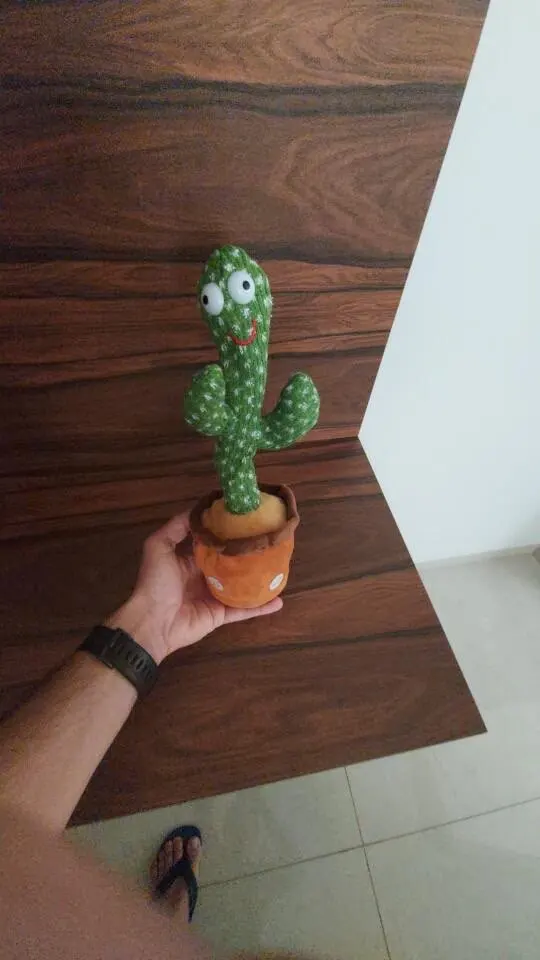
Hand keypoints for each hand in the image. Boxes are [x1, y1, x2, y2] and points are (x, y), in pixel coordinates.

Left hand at [106, 513, 282, 663]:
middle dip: (246, 553)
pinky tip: (279, 600)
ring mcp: (214, 596)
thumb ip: (176, 527)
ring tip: (279, 566)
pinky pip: (244, 610)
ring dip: (258, 578)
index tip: (245, 518)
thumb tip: (198, 509)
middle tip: (268, 540)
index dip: (226, 530)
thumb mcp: (158, 546)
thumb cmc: (154, 582)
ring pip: (241, 585)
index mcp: (189, 559)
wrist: (153, 622)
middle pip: (229, 562)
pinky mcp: (221, 615)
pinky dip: (261, 607)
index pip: (212, 542)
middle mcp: (203, 576)